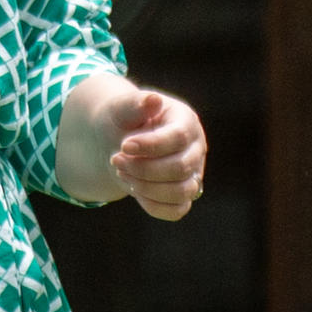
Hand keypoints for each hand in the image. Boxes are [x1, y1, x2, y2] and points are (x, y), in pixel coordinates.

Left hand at [73, 77, 209, 220]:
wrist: (118, 143)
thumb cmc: (123, 121)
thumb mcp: (122, 108)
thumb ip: (136, 104)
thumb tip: (153, 100)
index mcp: (186, 122)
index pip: (179, 138)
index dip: (151, 145)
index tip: (124, 146)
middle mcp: (195, 149)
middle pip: (180, 168)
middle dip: (143, 168)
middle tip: (116, 159)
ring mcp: (192, 173)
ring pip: (182, 192)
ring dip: (147, 188)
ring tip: (123, 172)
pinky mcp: (182, 194)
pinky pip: (176, 210)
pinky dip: (153, 205)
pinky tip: (133, 189)